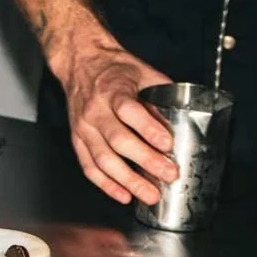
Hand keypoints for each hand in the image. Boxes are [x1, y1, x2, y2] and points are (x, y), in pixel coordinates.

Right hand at [61, 39, 177, 204]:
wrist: (80, 62)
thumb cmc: (113, 68)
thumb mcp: (142, 72)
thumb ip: (161, 95)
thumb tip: (180, 119)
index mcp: (113, 90)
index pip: (130, 111)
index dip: (149, 129)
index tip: (168, 144)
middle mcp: (95, 111)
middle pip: (119, 141)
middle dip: (146, 161)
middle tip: (168, 175)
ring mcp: (84, 128)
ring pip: (104, 160)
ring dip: (128, 180)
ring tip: (149, 194)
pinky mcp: (77, 140)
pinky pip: (89, 167)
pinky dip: (106, 185)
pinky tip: (124, 195)